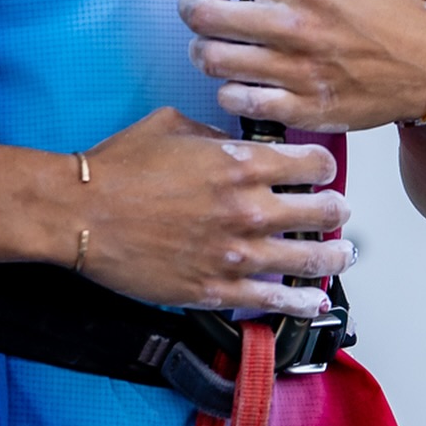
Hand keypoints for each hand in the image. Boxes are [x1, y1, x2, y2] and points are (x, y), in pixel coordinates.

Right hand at [77, 107, 352, 317]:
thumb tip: (234, 145)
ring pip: (308, 260)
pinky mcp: (217, 290)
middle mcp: (247, 209)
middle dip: (336, 210)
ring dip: (332, 257)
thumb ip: (215, 134)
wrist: (83, 213)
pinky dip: (300, 301)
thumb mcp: (172, 124)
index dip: (323, 164)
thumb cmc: (120, 166)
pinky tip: (312, 300)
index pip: (310, 163)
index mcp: (238, 163)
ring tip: (341, 255)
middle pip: (321, 212)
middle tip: (338, 211)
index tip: (323, 169)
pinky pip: (273, 300)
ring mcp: (236, 255)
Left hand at [138, 0, 425, 133]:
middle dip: (191, 10)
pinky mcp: (304, 108)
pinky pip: (236, 102)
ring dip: (206, 51)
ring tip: (221, 46)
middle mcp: (295, 25)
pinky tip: (243, 82)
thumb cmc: (378, 17)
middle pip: (205, 15)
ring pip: (212, 60)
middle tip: (201, 8)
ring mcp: (297, 70)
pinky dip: (229, 90)